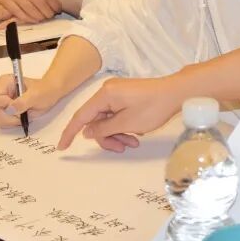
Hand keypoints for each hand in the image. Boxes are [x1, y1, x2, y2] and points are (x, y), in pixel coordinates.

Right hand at [0, 0, 65, 23]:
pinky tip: (34, 20)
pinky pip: (18, 12)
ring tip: (45, 18)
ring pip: (29, 8)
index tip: (59, 9)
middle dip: (48, 11)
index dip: (54, 3)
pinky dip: (27, 18)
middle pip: (39, 2)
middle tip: (52, 16)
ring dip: (39, 15)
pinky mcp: (5, 1)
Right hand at [0, 74, 61, 128]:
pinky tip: (21, 117)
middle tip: (23, 114)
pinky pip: (3, 121)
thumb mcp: (36, 95)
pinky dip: (12, 122)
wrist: (50, 93)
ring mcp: (2, 102)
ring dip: (12, 120)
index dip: (6, 106)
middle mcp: (0, 91)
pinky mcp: (5, 110)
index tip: (19, 107)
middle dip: (10, 116)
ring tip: (24, 114)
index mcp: (5, 82)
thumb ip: (22, 102)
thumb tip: (10, 109)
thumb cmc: (44, 90)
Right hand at [58, 77, 179, 152]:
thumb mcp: (126, 123)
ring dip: (117, 134)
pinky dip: (123, 127)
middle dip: (107, 137)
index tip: (62, 147)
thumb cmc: (153, 107)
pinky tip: (137, 134)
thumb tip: (87, 131)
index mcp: (104, 95)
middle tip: (122, 148)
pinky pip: (118, 115)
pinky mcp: (127, 96)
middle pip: (96, 120)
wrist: (177, 92)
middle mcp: (108, 92)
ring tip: (134, 143)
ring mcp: (118, 93)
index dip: (70, 133)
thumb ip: (103, 129)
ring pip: (108, 120)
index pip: (81, 116)